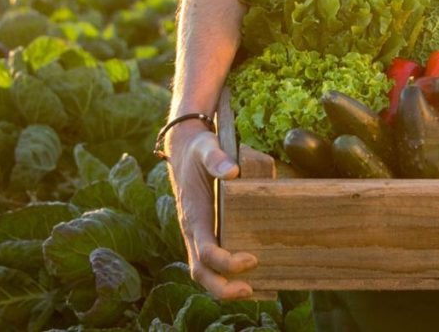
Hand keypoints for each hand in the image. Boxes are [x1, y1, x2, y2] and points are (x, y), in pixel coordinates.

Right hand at [166, 121, 258, 298]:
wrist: (186, 149)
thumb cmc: (200, 150)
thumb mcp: (207, 147)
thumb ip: (217, 158)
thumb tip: (232, 172)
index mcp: (194, 215)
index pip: (205, 250)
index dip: (226, 262)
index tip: (251, 259)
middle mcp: (193, 230)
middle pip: (200, 271)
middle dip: (222, 288)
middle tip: (250, 290)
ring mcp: (198, 234)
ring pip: (204, 271)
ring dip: (224, 287)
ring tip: (252, 290)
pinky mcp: (206, 233)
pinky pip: (211, 262)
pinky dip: (226, 275)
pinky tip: (251, 276)